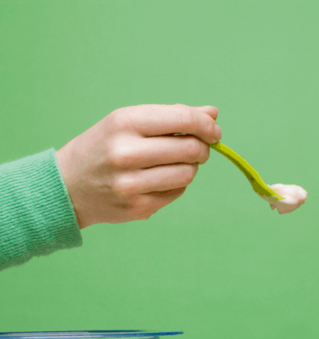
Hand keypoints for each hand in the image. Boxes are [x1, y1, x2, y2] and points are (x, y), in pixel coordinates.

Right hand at [55, 104, 221, 228]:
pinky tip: (160, 179)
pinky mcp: (138, 208)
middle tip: (198, 149)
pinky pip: (177, 192)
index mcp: (125, 123)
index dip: (207, 126)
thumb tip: (213, 114)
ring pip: (188, 174)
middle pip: (191, 150)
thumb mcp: (129, 122)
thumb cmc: (104, 147)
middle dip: (202, 148)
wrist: (68, 185)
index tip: (214, 132)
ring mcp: (132, 184)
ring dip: (190, 167)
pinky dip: (177, 184)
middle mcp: (126, 153)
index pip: (183, 120)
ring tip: (176, 163)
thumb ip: (173, 117)